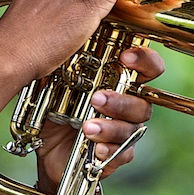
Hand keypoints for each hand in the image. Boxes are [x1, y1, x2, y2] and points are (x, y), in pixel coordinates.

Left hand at [34, 45, 165, 191]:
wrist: (45, 147)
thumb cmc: (55, 107)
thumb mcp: (57, 82)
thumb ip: (68, 62)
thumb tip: (66, 39)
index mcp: (121, 82)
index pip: (148, 67)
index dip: (144, 60)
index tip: (125, 57)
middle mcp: (128, 106)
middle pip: (143, 103)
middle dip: (121, 101)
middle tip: (97, 99)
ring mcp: (124, 131)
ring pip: (132, 129)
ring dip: (111, 127)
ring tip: (87, 127)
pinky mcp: (117, 155)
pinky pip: (123, 153)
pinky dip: (109, 150)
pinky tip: (96, 148)